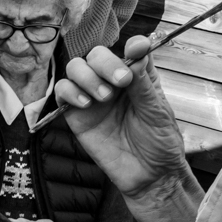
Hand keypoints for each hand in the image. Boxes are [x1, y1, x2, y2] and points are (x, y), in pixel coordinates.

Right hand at [54, 38, 188, 199]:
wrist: (149, 175)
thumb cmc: (159, 143)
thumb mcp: (157, 111)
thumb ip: (143, 83)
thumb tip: (136, 52)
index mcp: (137, 77)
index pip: (130, 49)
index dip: (132, 45)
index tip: (136, 49)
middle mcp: (112, 82)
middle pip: (96, 54)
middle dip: (106, 63)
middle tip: (121, 82)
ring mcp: (92, 97)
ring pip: (75, 68)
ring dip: (87, 76)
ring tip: (103, 98)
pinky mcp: (76, 115)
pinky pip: (62, 92)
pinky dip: (70, 92)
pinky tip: (86, 104)